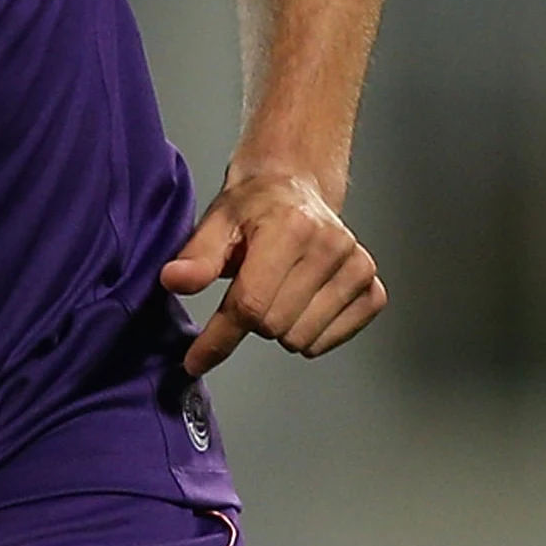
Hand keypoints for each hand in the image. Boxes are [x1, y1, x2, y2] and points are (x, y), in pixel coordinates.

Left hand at [160, 168, 385, 376]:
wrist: (296, 185)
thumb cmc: (255, 206)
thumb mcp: (218, 222)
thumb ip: (197, 256)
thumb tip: (173, 281)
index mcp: (291, 227)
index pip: (250, 305)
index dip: (218, 338)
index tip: (196, 360)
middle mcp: (331, 246)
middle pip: (274, 327)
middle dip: (252, 320)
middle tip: (252, 288)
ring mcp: (357, 268)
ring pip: (302, 340)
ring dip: (280, 327)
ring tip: (278, 289)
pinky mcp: (372, 288)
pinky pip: (330, 341)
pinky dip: (310, 332)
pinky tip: (303, 300)